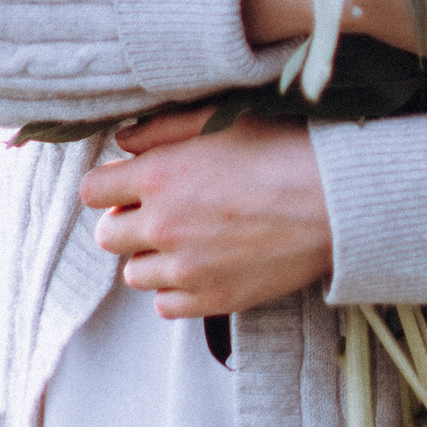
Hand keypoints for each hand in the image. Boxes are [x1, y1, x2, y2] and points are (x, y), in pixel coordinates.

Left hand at [82, 109, 333, 316]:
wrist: (335, 202)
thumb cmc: (282, 149)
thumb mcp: (221, 120)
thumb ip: (163, 129)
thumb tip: (123, 141)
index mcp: (158, 177)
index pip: (91, 192)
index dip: (109, 186)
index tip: (131, 184)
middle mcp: (162, 227)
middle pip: (106, 237)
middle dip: (126, 222)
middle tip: (159, 212)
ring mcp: (186, 270)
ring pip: (134, 275)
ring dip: (151, 258)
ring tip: (186, 240)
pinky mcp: (211, 300)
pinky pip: (165, 306)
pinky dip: (176, 289)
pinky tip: (203, 266)